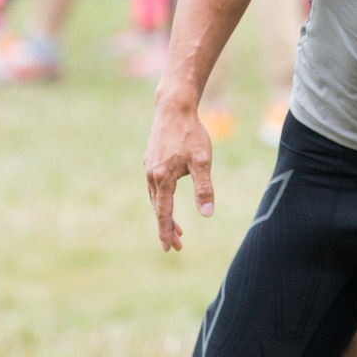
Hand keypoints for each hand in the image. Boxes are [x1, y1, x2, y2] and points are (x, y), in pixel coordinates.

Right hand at [144, 102, 214, 251]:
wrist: (174, 108)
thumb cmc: (191, 134)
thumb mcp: (202, 162)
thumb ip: (204, 189)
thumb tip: (208, 214)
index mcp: (162, 178)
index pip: (164, 212)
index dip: (167, 231)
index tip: (169, 248)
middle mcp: (151, 174)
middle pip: (158, 208)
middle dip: (167, 228)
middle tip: (176, 246)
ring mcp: (148, 167)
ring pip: (155, 198)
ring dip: (165, 214)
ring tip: (177, 229)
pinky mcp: (150, 160)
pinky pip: (154, 187)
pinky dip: (161, 199)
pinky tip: (169, 201)